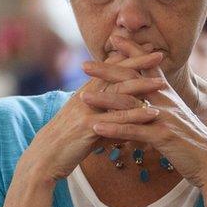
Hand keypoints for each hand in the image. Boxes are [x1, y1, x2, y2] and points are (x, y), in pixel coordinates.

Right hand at [21, 51, 165, 182]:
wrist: (43, 158)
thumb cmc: (65, 143)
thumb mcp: (85, 126)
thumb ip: (104, 121)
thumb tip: (122, 129)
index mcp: (85, 93)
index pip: (109, 70)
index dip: (127, 58)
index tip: (146, 48)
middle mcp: (86, 97)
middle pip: (115, 75)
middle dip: (138, 64)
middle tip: (158, 54)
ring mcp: (87, 111)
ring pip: (118, 95)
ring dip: (142, 88)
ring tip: (162, 83)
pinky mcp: (88, 128)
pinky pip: (116, 120)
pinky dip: (135, 116)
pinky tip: (152, 114)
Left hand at [86, 36, 206, 187]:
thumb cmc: (192, 142)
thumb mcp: (176, 118)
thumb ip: (161, 106)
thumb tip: (147, 100)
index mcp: (167, 94)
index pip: (147, 66)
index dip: (132, 50)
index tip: (114, 37)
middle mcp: (165, 101)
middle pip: (132, 80)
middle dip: (107, 71)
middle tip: (84, 64)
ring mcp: (164, 117)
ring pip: (129, 105)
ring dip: (104, 101)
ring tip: (82, 97)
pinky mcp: (163, 136)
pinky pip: (134, 130)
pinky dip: (113, 129)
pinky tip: (96, 128)